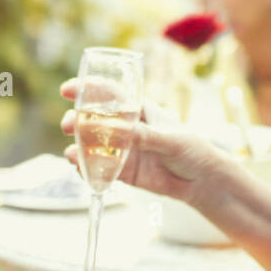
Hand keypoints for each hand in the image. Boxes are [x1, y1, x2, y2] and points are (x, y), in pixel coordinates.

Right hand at [59, 78, 224, 204]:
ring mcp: (122, 150)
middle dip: (77, 119)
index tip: (68, 90)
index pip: (109, 94)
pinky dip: (87, 168)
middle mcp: (126, 128)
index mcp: (139, 110)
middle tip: (68, 125)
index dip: (87, 89)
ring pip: (92, 144)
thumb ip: (146, 136)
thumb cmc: (192, 150)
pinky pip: (99, 168)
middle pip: (93, 119)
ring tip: (72, 153)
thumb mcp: (172, 140)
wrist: (202, 181)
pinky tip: (80, 168)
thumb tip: (118, 131)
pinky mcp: (122, 171)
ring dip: (78, 145)